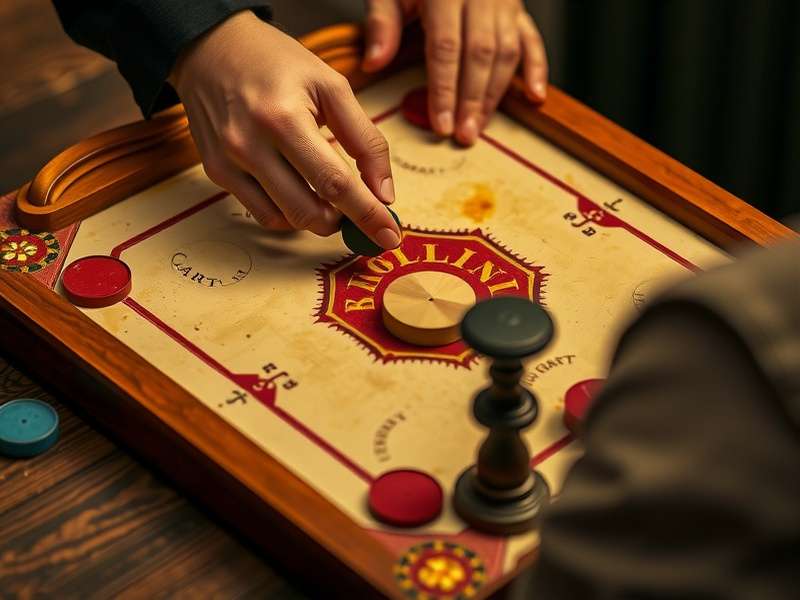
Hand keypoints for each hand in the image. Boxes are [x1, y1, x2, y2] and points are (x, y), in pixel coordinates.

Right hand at [168, 11, 400, 248]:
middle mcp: (249, 144)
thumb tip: (384, 194)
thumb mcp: (332, 86)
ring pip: (286, 220)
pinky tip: (300, 192)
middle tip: (359, 209)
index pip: (334, 182)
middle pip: (308, 211)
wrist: (211, 47)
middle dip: (342, 220)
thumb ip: (365, 140)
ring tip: (329, 195)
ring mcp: (229, 162)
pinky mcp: (217, 173)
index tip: (389, 236)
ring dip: (317, 219)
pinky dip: (289, 214)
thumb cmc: (277, 63)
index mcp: (284, 118)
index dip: (366, 214)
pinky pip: (262, 214)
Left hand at [362, 0, 547, 144]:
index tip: (440, 124)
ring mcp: (503, 1)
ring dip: (494, 95)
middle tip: (463, 136)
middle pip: (480, 56)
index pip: (446, 48)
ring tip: (479, 127)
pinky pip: (532, 39)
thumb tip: (374, 63)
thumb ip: (383, 22)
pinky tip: (535, 98)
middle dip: (471, 101)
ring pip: (506, 52)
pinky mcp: (518, 7)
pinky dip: (537, 69)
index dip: (444, 90)